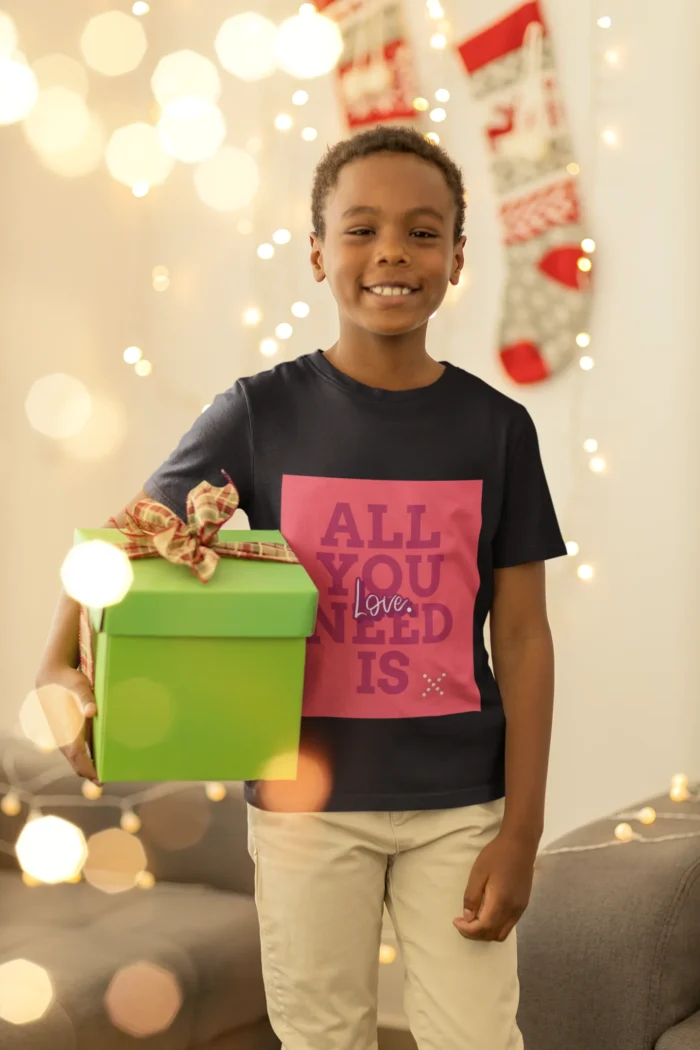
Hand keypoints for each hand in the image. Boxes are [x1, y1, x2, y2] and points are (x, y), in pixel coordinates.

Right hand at [35, 666, 101, 785]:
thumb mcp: (80, 686)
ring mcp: (64, 736)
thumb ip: (86, 699)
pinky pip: (77, 750)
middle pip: (76, 762)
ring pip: (76, 757)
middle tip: (105, 782)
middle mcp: (64, 736)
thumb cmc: (69, 682)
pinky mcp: (68, 732)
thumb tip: (92, 713)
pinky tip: (99, 759)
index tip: (100, 780)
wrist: (52, 678)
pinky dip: (86, 757)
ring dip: (88, 766)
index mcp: (67, 728)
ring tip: (105, 773)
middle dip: (90, 773)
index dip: (88, 769)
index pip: (77, 756)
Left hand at [453, 830, 536, 941]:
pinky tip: (486, 914)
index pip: (483, 928)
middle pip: (493, 935)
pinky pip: (509, 925)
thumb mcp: (478, 873)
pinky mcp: (523, 904)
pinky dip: (495, 926)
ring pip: (502, 933)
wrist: (520, 844)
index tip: (456, 920)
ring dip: (486, 933)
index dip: (467, 930)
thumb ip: (472, 897)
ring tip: (473, 920)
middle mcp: (513, 910)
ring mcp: (520, 909)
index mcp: (501, 902)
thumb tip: (468, 918)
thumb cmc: (497, 855)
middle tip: (462, 922)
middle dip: (475, 934)